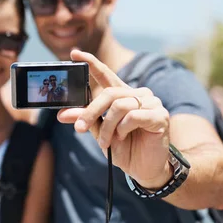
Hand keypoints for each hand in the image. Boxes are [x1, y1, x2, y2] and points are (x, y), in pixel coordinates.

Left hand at [57, 49, 171, 188]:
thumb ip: (86, 119)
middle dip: (90, 111)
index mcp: (123, 95)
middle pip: (108, 94)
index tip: (74, 53)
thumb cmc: (124, 148)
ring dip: (107, 127)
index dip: (91, 63)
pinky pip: (133, 115)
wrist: (144, 169)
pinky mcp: (160, 115)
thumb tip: (62, 114)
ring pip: (119, 106)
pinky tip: (124, 137)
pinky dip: (123, 129)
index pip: (106, 75)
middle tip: (79, 128)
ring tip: (106, 142)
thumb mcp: (100, 132)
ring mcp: (151, 103)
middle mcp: (138, 94)